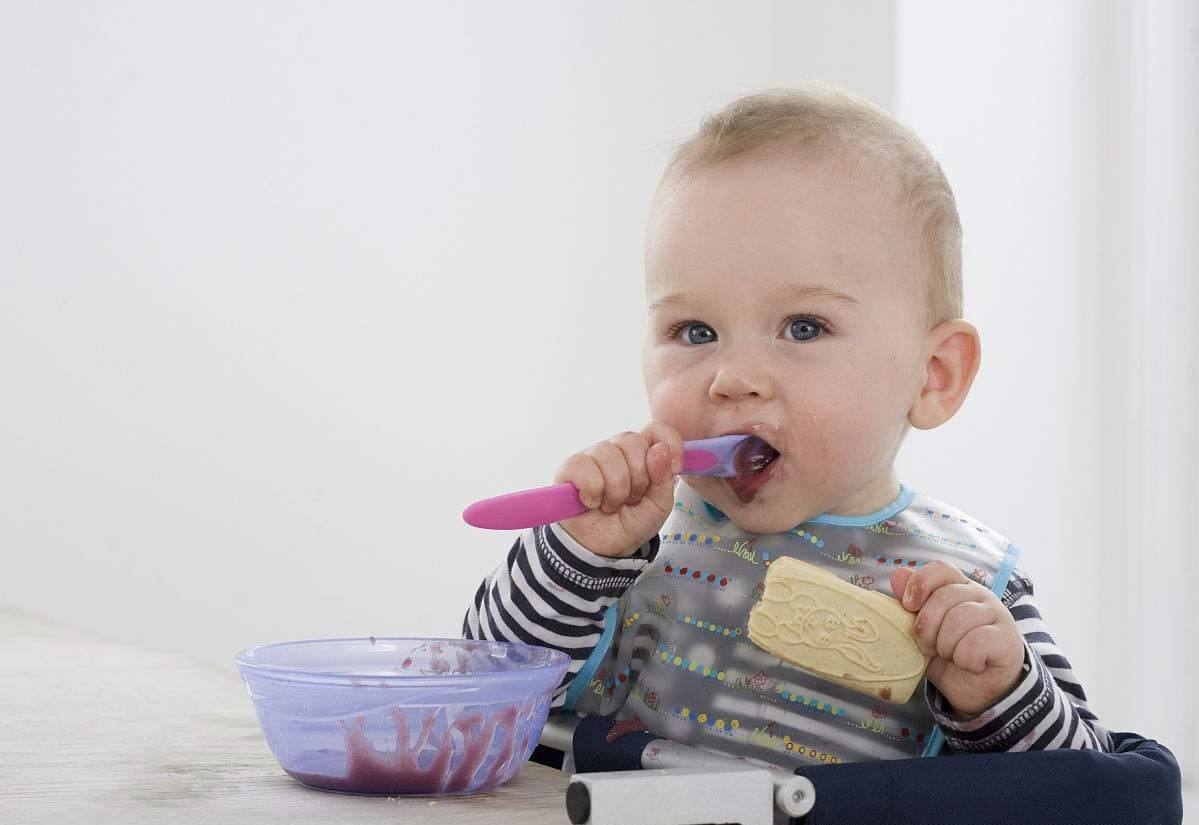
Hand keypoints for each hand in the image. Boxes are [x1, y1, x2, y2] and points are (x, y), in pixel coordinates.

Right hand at [554, 421, 682, 558]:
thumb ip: (664, 478)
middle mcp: (617, 449)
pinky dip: (592, 491)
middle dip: (637, 479)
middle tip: (631, 499)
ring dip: (615, 491)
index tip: (674, 468)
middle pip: (632, 442)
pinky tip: (592, 502)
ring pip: (609, 456)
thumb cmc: (632, 522)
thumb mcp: (659, 505)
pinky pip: (584, 467)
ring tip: (611, 505)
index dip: (668, 442)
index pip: (656, 429)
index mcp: (642, 453)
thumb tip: (660, 449)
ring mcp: (592, 456)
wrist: (603, 548)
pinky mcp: (570, 468)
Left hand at [891, 561, 1024, 715]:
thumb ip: (911, 606)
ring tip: (950, 657)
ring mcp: (997, 615)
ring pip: (960, 619)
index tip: (908, 606)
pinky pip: (976, 643)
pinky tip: (970, 665)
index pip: (940, 569)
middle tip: (929, 647)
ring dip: (946, 646)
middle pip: (945, 596)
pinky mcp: (1007, 639)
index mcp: (958, 588)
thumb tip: (898, 576)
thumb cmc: (950, 656)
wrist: (981, 690)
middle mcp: (980, 595)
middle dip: (928, 627)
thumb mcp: (924, 633)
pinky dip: (965, 659)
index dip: (920, 583)